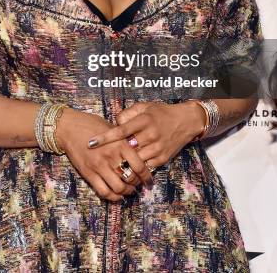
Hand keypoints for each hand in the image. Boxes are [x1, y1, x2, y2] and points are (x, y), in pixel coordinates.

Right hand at [55, 107, 153, 201]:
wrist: (70, 128)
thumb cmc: (93, 125)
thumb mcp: (113, 129)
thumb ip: (124, 142)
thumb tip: (139, 154)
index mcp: (120, 144)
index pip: (139, 166)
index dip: (147, 176)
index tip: (148, 180)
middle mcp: (111, 156)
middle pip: (130, 178)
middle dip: (136, 184)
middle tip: (138, 184)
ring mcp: (99, 166)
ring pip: (118, 188)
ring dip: (126, 192)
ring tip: (128, 190)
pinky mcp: (88, 174)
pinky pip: (103, 191)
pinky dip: (112, 197)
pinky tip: (116, 194)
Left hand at [87, 101, 206, 168]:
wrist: (185, 122)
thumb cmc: (160, 113)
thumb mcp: (144, 107)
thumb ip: (127, 114)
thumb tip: (114, 123)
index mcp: (144, 120)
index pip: (120, 130)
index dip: (105, 138)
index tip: (91, 143)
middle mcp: (150, 135)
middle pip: (126, 149)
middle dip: (112, 155)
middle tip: (98, 158)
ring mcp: (157, 148)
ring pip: (134, 162)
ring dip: (122, 165)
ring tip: (110, 167)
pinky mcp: (162, 159)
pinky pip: (145, 168)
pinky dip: (135, 170)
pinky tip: (126, 170)